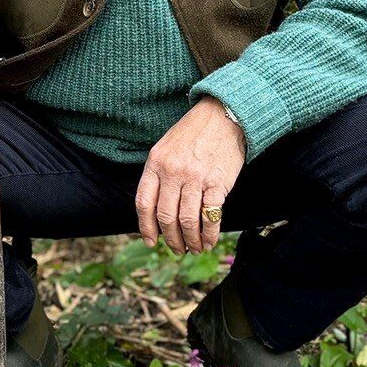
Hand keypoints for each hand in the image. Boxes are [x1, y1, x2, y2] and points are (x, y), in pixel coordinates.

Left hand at [136, 97, 244, 253]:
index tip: (151, 241)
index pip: (144, 202)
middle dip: (171, 239)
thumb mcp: (165, 148)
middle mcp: (173, 171)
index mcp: (156, 163)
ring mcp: (195, 177)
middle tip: (177, 249)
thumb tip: (155, 210)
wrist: (223, 116)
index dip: (146, 227)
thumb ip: (158, 175)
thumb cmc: (193, 133)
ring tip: (194, 248)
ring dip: (190, 240)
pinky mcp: (217, 182)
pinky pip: (210, 215)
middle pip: (166, 215)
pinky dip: (210, 234)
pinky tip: (209, 241)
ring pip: (187, 220)